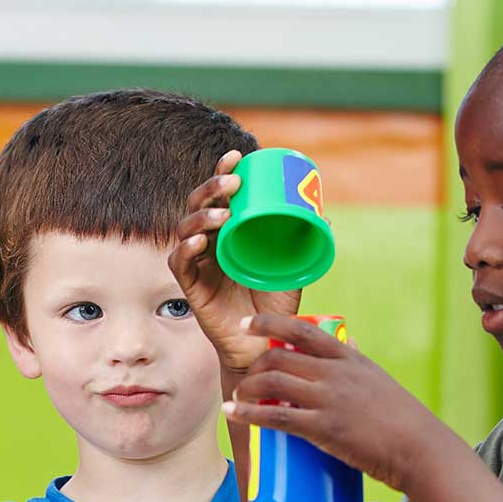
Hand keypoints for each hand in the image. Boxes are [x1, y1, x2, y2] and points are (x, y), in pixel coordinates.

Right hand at [169, 150, 306, 378]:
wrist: (263, 345)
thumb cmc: (273, 307)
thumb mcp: (291, 270)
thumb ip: (301, 246)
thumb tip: (322, 215)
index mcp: (229, 234)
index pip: (219, 197)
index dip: (223, 174)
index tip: (237, 157)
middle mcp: (210, 244)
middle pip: (197, 206)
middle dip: (210, 189)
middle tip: (232, 184)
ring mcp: (199, 265)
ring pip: (184, 230)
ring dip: (200, 217)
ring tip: (220, 215)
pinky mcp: (191, 287)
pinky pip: (180, 263)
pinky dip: (187, 250)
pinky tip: (200, 243)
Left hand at [222, 315, 464, 491]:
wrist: (419, 449)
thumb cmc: (401, 418)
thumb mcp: (377, 378)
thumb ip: (356, 360)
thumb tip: (347, 341)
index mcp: (348, 358)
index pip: (301, 330)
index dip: (268, 323)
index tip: (246, 324)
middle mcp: (336, 373)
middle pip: (279, 356)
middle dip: (253, 366)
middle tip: (244, 380)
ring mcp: (329, 399)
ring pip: (272, 382)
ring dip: (246, 389)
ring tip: (237, 400)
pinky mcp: (323, 428)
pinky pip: (276, 415)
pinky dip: (249, 413)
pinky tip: (234, 414)